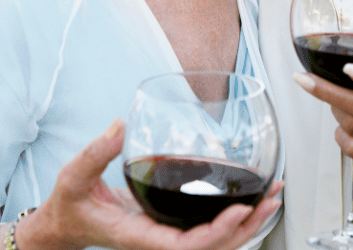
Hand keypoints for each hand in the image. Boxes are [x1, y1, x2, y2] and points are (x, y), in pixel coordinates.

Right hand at [16, 119, 281, 249]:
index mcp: (138, 236)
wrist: (68, 224)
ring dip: (247, 223)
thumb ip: (96, 153)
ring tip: (273, 196)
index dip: (216, 233)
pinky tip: (251, 199)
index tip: (240, 211)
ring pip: (214, 243)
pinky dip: (234, 218)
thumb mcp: (74, 178)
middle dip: (245, 227)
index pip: (183, 246)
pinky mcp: (171, 226)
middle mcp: (158, 241)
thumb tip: (119, 125)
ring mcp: (167, 236)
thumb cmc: (72, 206)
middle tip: (272, 198)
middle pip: (211, 248)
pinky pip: (208, 231)